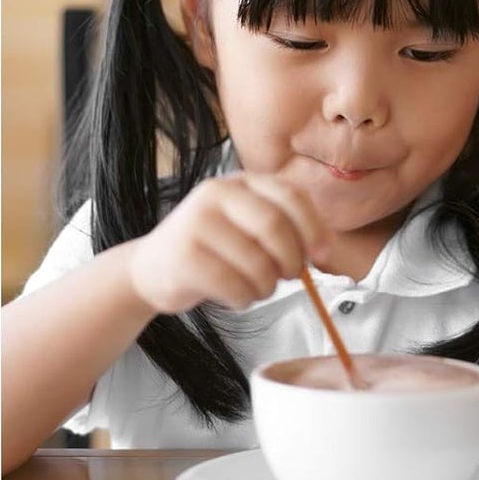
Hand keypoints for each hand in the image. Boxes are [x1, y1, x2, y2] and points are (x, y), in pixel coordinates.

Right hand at [124, 174, 333, 314]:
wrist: (150, 268)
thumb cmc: (213, 248)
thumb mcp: (249, 226)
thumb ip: (287, 230)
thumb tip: (328, 253)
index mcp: (244, 181)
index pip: (291, 196)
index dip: (313, 227)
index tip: (323, 254)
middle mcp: (218, 193)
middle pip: (274, 226)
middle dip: (291, 258)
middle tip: (291, 276)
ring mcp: (196, 222)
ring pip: (255, 260)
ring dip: (268, 284)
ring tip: (262, 289)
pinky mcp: (182, 255)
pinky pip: (231, 284)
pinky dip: (245, 298)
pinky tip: (240, 297)